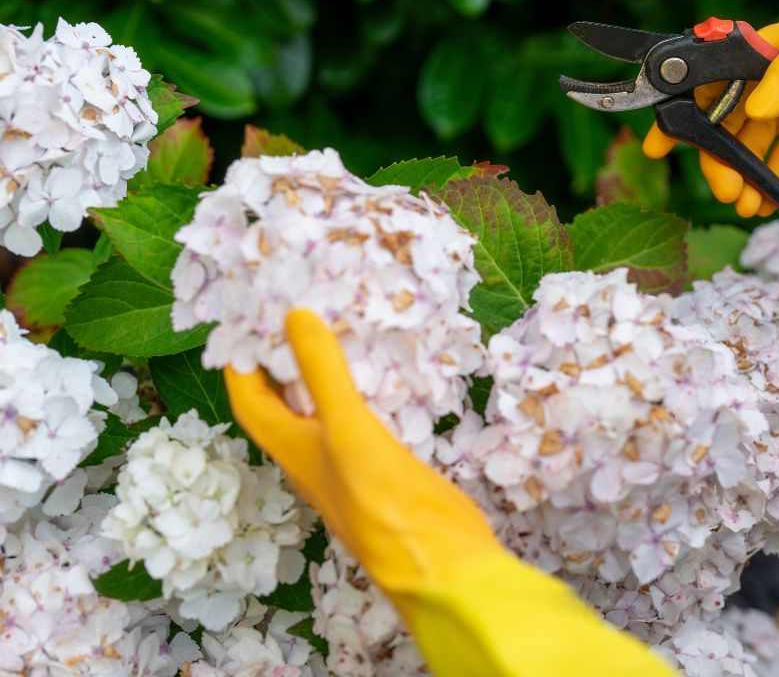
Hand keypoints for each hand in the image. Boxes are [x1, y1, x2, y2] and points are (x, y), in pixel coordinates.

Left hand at [224, 309, 500, 600]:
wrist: (443, 564)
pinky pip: (363, 418)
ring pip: (324, 410)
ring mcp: (352, 464)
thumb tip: (292, 315)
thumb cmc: (385, 502)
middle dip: (283, 357)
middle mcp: (315, 457)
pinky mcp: (387, 468)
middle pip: (284, 402)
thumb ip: (322, 373)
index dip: (240, 360)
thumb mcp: (348, 429)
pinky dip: (364, 390)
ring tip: (338, 326)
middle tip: (298, 307)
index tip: (249, 316)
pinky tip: (385, 372)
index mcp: (293, 450)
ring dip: (324, 372)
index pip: (249, 400)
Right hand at [643, 0, 778, 216]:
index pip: (705, 87)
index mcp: (755, 53)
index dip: (680, 117)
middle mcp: (764, 78)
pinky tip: (766, 204)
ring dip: (745, 175)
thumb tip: (755, 114)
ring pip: (754, 145)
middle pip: (727, 126)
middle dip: (719, 161)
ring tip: (744, 206)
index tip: (657, 147)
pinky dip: (775, 178)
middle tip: (723, 191)